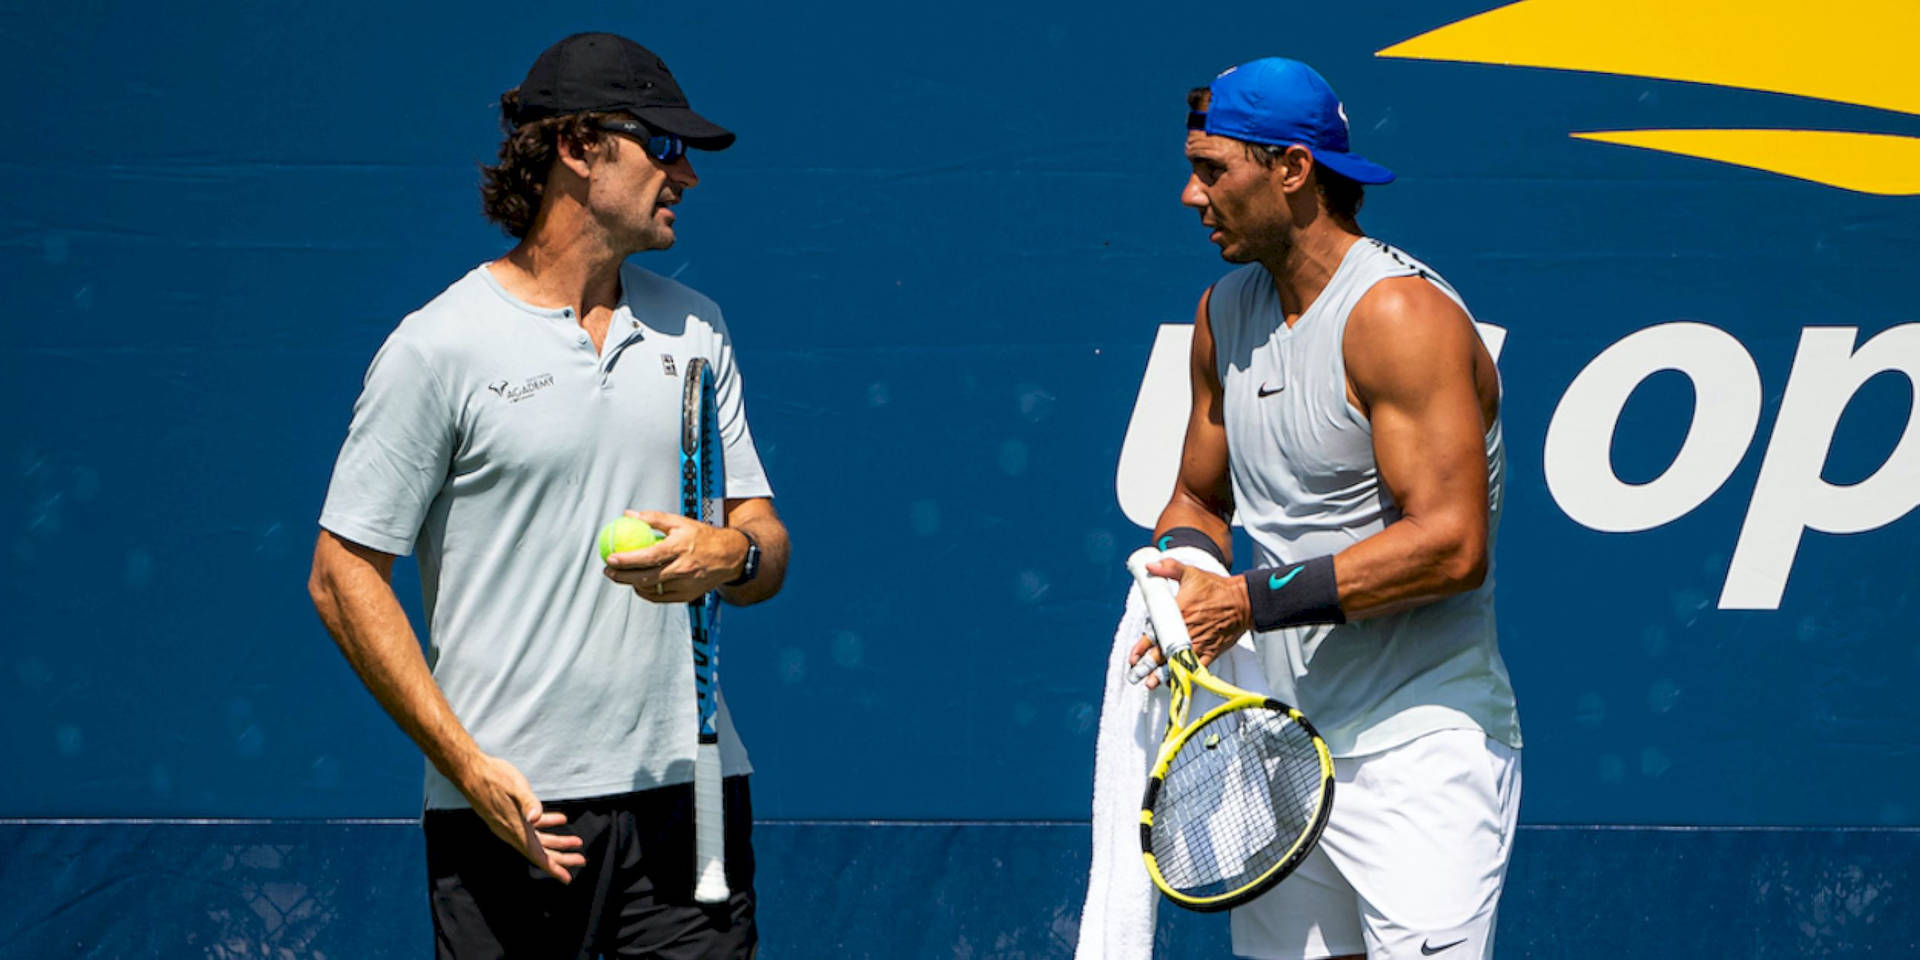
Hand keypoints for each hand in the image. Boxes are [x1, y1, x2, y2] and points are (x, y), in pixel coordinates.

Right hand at [456, 753, 586, 882]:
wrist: (471, 772)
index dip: (553, 868)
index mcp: (516, 829)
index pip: (537, 855)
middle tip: (581, 860)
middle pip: (540, 851)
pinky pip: (531, 828)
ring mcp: (510, 825)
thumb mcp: (516, 787)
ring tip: (576, 842)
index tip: (567, 878)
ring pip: (537, 840)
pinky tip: (560, 820)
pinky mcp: (509, 817)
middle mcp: (512, 831)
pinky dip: (547, 825)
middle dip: (561, 858)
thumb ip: (529, 803)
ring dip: (557, 842)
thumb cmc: (495, 778)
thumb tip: (535, 818)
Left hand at [602, 510, 746, 602]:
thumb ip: (654, 519)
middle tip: (608, 570)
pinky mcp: (687, 596)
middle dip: (622, 577)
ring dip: (632, 585)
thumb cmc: (703, 537)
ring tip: (621, 576)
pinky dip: (647, 592)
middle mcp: (683, 569)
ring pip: (651, 590)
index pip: (649, 556)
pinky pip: (661, 598)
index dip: (627, 559)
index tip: (610, 557)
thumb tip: (629, 515)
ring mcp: (685, 585)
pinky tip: (639, 585)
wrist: (730, 556)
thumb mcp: (681, 522)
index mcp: (680, 548)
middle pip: (646, 578)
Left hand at [1127, 557, 1252, 689]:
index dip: (1141, 647)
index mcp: (1178, 613)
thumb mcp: (1191, 573)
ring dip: (1163, 675)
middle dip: (1147, 665)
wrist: (1243, 602)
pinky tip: (1177, 684)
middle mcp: (1186, 631)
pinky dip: (1187, 677)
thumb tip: (1149, 566)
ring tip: (1150, 684)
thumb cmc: (1216, 588)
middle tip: (1135, 676)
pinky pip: (1197, 668)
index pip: (1155, 633)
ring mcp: (1199, 643)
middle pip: (1162, 652)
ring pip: (1178, 663)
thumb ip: (1168, 568)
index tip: (1133, 657)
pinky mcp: (1211, 652)